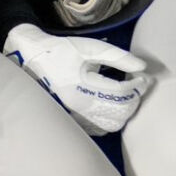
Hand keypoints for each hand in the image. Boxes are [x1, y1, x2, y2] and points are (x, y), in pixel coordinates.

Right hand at [5, 23, 152, 136]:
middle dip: (134, 99)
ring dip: (124, 111)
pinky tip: (111, 104)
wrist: (32, 58)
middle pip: (120, 112)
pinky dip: (112, 119)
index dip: (138, 86)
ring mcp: (76, 114)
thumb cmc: (61, 50)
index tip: (144, 77)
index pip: (121, 93)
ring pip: (112, 124)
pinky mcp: (74, 117)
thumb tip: (142, 67)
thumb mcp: (89, 47)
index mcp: (83, 86)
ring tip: (126, 95)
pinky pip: (100, 127)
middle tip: (137, 85)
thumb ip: (117, 57)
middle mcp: (80, 105)